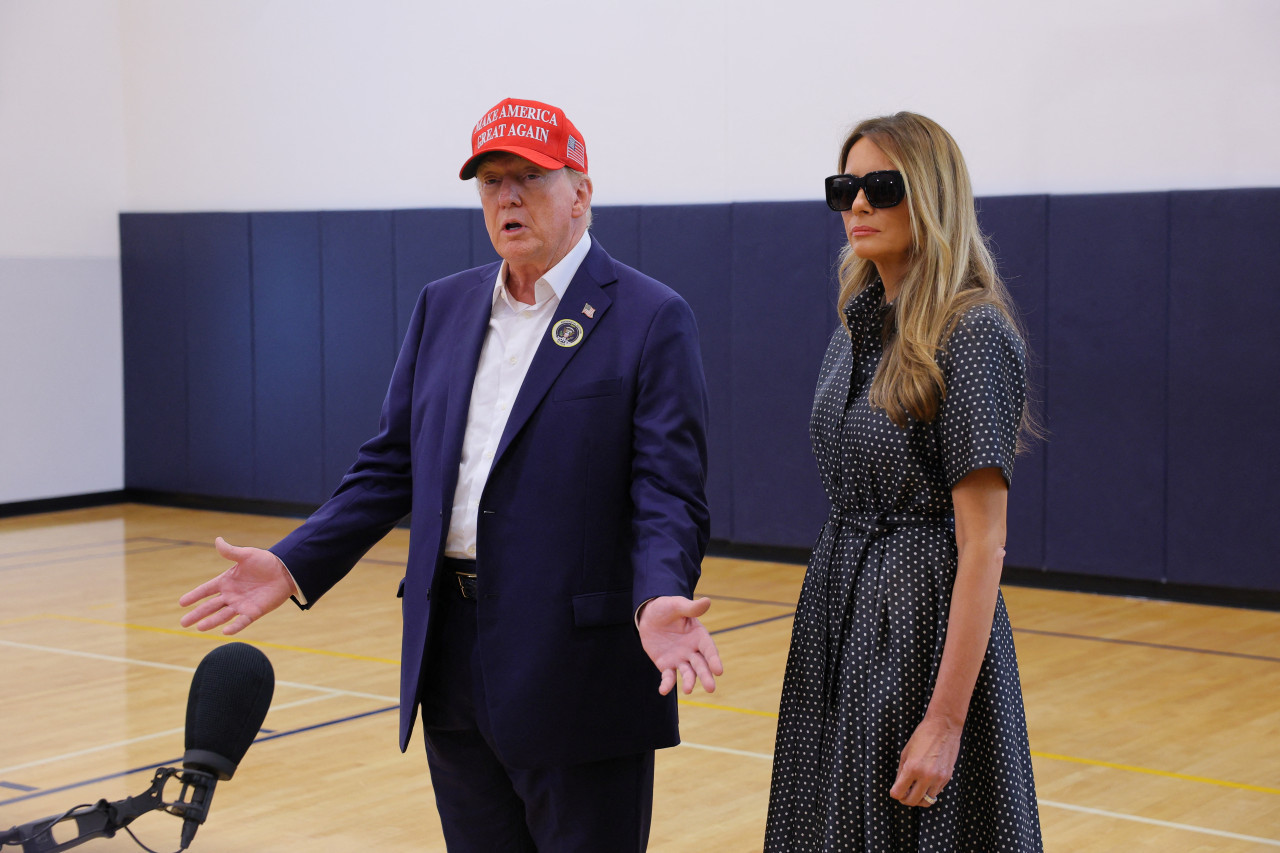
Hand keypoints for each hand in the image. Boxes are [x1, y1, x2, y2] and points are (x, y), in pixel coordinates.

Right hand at [178, 537, 295, 634]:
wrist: (286, 571)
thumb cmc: (265, 562)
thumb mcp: (247, 555)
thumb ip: (231, 551)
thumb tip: (218, 540)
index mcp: (226, 581)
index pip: (206, 590)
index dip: (194, 596)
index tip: (181, 603)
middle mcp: (231, 595)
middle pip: (210, 606)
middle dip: (197, 614)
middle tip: (183, 623)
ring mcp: (241, 604)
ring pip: (223, 615)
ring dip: (211, 622)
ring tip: (200, 628)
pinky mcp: (254, 612)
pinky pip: (242, 621)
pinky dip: (235, 627)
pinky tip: (225, 631)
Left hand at [637, 596, 722, 694]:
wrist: (649, 616)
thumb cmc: (667, 608)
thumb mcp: (677, 605)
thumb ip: (691, 608)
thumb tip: (707, 601)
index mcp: (699, 636)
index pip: (709, 649)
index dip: (714, 660)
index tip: (719, 671)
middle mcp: (692, 650)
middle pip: (701, 665)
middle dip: (706, 676)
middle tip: (711, 688)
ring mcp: (680, 659)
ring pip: (688, 673)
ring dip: (689, 682)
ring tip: (688, 690)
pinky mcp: (666, 665)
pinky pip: (668, 677)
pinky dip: (667, 684)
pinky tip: (663, 690)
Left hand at [889, 714, 960, 807]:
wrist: (943, 728)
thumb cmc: (922, 736)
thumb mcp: (906, 753)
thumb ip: (901, 772)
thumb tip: (899, 786)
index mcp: (912, 769)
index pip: (898, 793)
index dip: (895, 793)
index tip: (895, 790)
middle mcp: (926, 777)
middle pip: (912, 801)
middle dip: (905, 800)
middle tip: (903, 794)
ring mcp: (938, 779)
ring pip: (926, 802)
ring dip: (918, 798)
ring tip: (915, 790)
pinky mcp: (947, 778)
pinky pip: (936, 793)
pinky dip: (929, 792)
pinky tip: (926, 783)